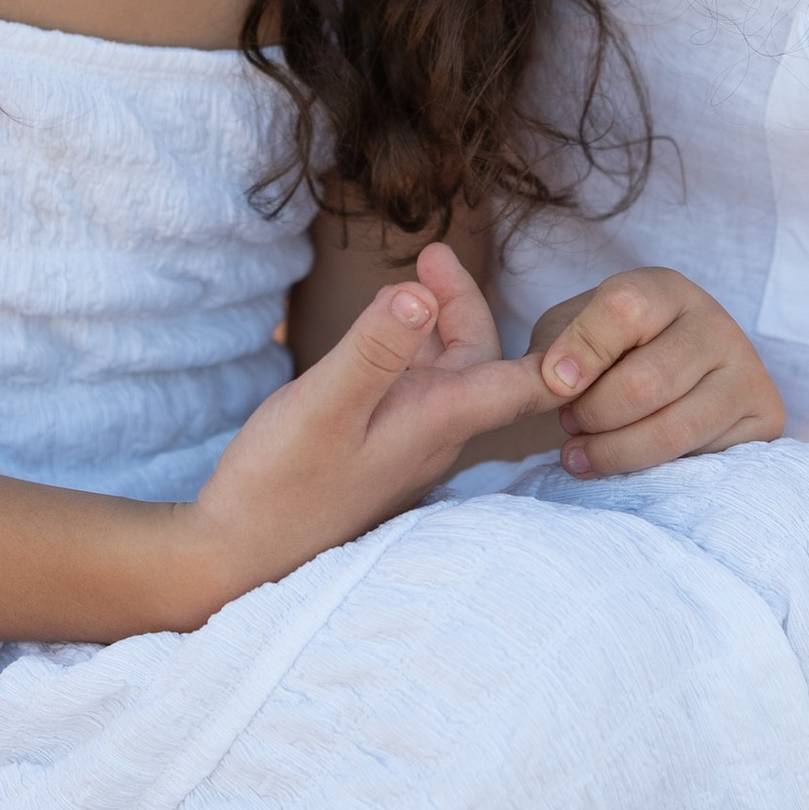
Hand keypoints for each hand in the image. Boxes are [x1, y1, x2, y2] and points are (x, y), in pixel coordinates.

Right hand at [189, 243, 559, 598]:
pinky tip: (378, 335)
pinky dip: (406, 351)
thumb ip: (373, 348)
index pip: (525, 383)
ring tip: (411, 280)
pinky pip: (412, 393)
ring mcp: (404, 448)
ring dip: (434, 324)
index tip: (573, 304)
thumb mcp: (323, 405)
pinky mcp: (376, 453)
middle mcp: (433, 438)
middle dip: (462, 303)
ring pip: (445, 376)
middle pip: (478, 363)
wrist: (235, 556)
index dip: (562, 348)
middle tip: (429, 254)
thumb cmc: (278, 484)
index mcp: (437, 423)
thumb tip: (420, 294)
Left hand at [533, 268, 785, 474]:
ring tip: (582, 454)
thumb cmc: (607, 358)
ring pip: (671, 430)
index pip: (625, 309)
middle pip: (643, 383)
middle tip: (570, 424)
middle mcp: (715, 323)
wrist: (670, 388)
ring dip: (613, 452)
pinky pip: (701, 461)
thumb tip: (555, 383)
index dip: (581, 351)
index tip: (553, 384)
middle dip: (592, 415)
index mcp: (664, 290)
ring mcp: (746, 371)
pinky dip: (653, 472)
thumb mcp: (569, 337)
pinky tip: (632, 465)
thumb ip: (550, 354)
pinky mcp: (764, 419)